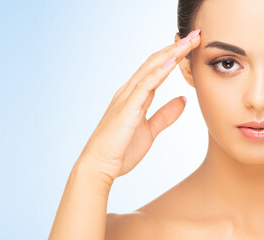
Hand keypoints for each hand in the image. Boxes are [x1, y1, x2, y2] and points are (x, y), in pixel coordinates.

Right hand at [76, 29, 200, 181]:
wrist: (99, 164)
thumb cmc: (120, 149)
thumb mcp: (150, 130)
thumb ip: (165, 114)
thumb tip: (183, 100)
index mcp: (134, 97)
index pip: (156, 70)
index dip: (173, 57)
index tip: (192, 47)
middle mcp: (129, 92)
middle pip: (154, 64)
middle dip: (175, 48)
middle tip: (195, 35)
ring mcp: (126, 98)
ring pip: (150, 69)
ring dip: (170, 53)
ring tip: (189, 40)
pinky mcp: (126, 108)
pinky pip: (144, 86)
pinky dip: (158, 72)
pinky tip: (172, 61)